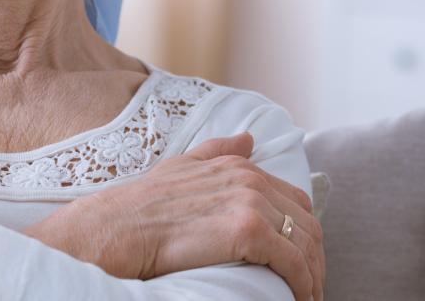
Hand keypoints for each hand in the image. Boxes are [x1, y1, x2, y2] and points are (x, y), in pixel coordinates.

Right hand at [26, 132, 324, 300]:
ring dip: (313, 277)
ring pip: (306, 244)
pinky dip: (303, 285)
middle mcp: (249, 179)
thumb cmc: (137, 208)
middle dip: (314, 259)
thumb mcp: (179, 169)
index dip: (303, 234)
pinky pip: (293, 263)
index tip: (301, 263)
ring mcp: (250, 203)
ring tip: (307, 299)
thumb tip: (248, 139)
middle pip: (307, 223)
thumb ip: (217, 153)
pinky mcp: (247, 231)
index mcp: (237, 167)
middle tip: (310, 288)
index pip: (294, 201)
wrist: (110, 230)